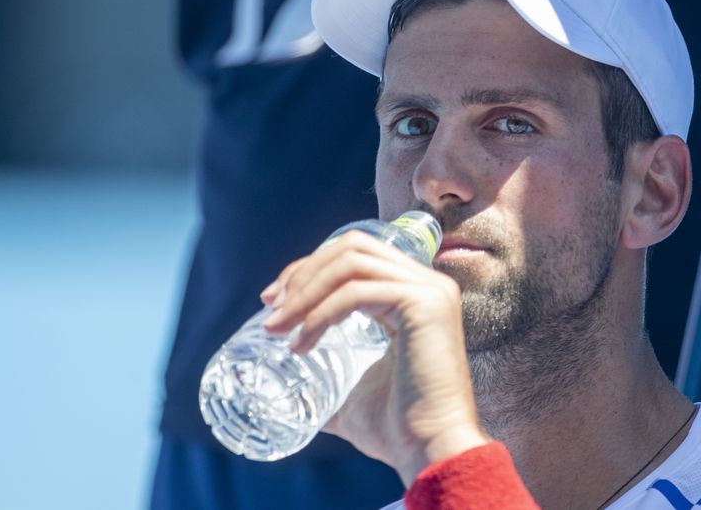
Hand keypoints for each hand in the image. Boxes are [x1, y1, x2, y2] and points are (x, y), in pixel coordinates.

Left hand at [260, 230, 490, 483]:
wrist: (429, 452)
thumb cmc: (398, 429)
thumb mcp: (357, 391)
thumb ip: (334, 382)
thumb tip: (300, 394)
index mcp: (415, 295)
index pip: (356, 256)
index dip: (309, 268)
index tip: (272, 299)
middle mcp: (428, 284)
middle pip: (352, 247)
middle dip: (304, 272)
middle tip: (271, 308)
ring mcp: (430, 291)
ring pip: (351, 264)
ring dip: (305, 292)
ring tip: (278, 328)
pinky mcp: (424, 304)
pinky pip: (356, 292)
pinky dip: (321, 313)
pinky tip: (301, 343)